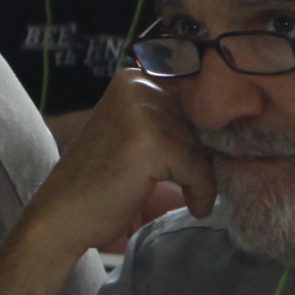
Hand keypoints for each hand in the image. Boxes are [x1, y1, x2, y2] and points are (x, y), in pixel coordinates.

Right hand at [30, 72, 213, 256]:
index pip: (196, 94)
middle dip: (202, 154)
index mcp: (133, 78)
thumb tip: (233, 122)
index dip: (207, 126)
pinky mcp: (150, 142)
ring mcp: (142, 111)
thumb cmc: (99, 182)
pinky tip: (194, 206)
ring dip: (202, 175)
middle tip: (198, 182)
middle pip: (199, 119)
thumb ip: (170, 120)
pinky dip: (200, 191)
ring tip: (192, 196)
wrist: (61, 216)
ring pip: (200, 143)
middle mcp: (137, 85)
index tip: (212, 152)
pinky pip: (197, 166)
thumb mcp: (134, 134)